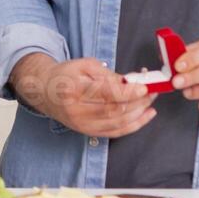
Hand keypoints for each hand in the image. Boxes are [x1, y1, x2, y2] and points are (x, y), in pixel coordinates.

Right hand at [8, 53, 157, 137]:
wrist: (45, 91)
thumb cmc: (66, 75)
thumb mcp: (84, 65)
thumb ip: (107, 74)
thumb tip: (131, 83)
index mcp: (72, 89)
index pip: (104, 94)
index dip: (127, 92)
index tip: (144, 86)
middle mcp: (75, 110)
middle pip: (113, 110)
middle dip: (138, 102)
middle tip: (153, 91)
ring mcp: (81, 125)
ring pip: (117, 124)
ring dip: (139, 113)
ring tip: (151, 102)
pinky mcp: (87, 132)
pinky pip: (115, 133)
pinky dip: (134, 125)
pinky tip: (146, 115)